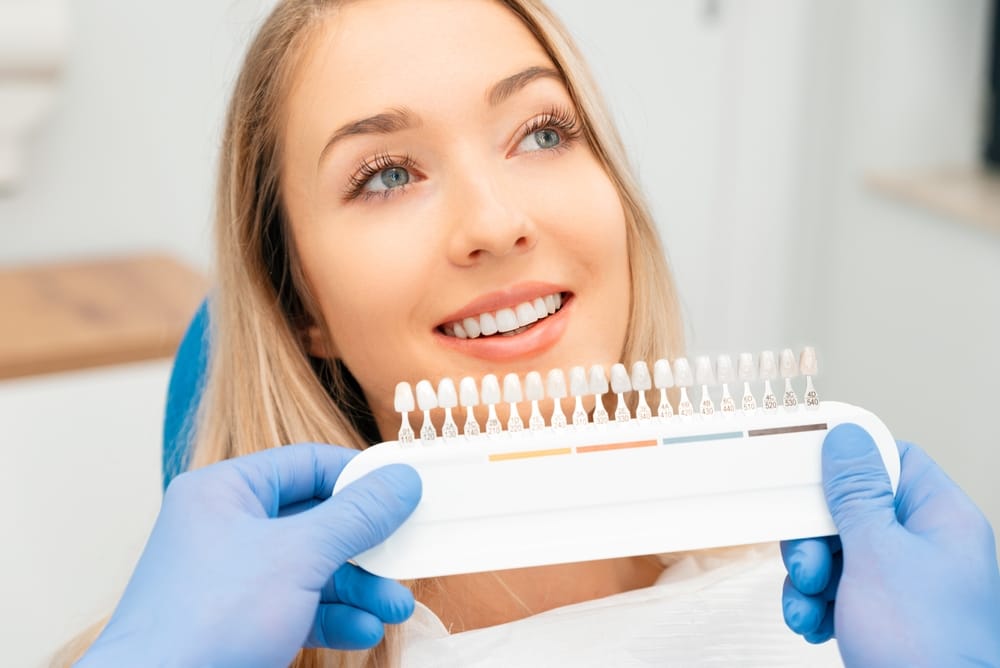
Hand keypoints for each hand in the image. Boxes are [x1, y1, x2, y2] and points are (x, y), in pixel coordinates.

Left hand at [78, 444, 420, 667]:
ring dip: (360, 588)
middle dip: (367, 546)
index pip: (307, 464)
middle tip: (408, 554)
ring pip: (313, 569)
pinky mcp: (240, 622)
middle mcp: (227, 528)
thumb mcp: (298, 556)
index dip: (360, 475)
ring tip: (395, 607)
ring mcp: (233, 578)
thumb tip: (402, 481)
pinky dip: (335, 618)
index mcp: (225, 492)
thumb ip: (356, 516)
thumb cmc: (207, 620)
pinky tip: (363, 631)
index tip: (405, 490)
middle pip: (317, 519)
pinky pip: (299, 607)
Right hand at [780, 424, 999, 666]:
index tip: (807, 467)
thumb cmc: (927, 647)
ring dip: (809, 575)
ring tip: (811, 600)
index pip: (891, 459)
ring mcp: (904, 583)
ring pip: (837, 552)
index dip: (847, 460)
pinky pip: (836, 589)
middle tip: (809, 560)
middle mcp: (926, 546)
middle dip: (816, 536)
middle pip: (852, 509)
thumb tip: (846, 438)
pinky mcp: (882, 614)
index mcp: (941, 518)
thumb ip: (855, 493)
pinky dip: (816, 603)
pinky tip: (813, 621)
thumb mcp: (877, 554)